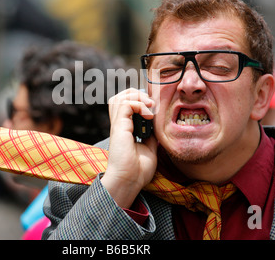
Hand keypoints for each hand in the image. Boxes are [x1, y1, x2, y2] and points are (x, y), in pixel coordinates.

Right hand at [101, 88, 157, 208]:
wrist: (129, 181)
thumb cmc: (137, 171)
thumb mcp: (149, 149)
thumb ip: (150, 136)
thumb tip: (156, 127)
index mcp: (125, 129)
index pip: (126, 104)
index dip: (139, 100)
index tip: (154, 107)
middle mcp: (119, 125)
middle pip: (120, 96)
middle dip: (136, 94)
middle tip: (151, 104)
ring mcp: (118, 125)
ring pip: (120, 97)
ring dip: (137, 97)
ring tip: (149, 106)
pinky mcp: (119, 127)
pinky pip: (125, 104)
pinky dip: (139, 105)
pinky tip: (149, 115)